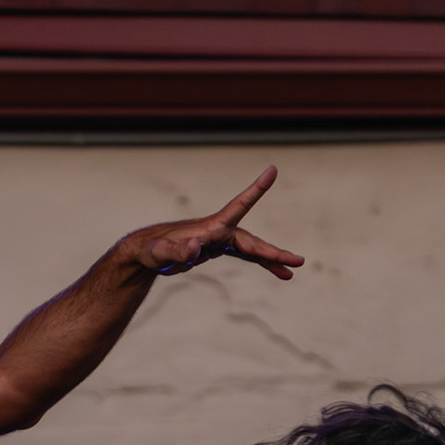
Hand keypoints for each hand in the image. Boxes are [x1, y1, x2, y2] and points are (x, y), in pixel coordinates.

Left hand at [125, 167, 304, 280]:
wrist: (147, 252)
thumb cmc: (152, 250)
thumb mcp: (161, 252)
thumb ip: (177, 251)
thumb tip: (193, 250)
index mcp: (211, 228)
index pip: (239, 206)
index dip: (256, 190)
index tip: (272, 170)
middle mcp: (221, 231)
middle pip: (252, 241)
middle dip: (274, 252)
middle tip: (297, 261)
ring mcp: (222, 240)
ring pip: (253, 250)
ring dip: (272, 260)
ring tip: (292, 271)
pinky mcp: (220, 249)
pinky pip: (247, 256)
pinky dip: (263, 264)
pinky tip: (279, 274)